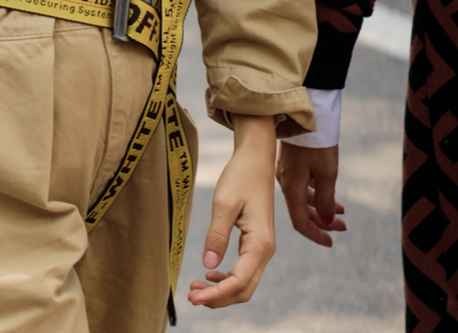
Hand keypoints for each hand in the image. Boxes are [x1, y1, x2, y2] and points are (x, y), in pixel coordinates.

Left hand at [187, 114, 276, 309]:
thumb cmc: (240, 176)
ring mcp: (263, 247)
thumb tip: (208, 265)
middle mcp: (266, 250)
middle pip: (244, 289)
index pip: (238, 282)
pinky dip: (228, 278)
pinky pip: (245, 270)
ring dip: (222, 290)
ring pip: (245, 283)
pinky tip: (211, 273)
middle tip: (191, 297)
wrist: (256, 158)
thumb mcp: (224, 203)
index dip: (216, 295)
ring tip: (196, 287)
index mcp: (260, 243)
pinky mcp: (257, 242)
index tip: (193, 298)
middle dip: (218, 298)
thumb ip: (217, 235)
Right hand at [276, 142, 344, 245]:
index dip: (315, 235)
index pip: (300, 222)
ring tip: (342, 211)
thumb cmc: (317, 144)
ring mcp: (286, 171)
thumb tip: (325, 221)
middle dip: (323, 222)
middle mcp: (284, 182)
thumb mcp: (327, 174)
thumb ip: (325, 200)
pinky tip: (328, 192)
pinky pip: (301, 185)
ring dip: (321, 207)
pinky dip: (316, 193)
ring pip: (302, 197)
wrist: (306, 115)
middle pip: (301, 210)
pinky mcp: (289, 162)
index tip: (331, 243)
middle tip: (344, 227)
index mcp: (291, 187)